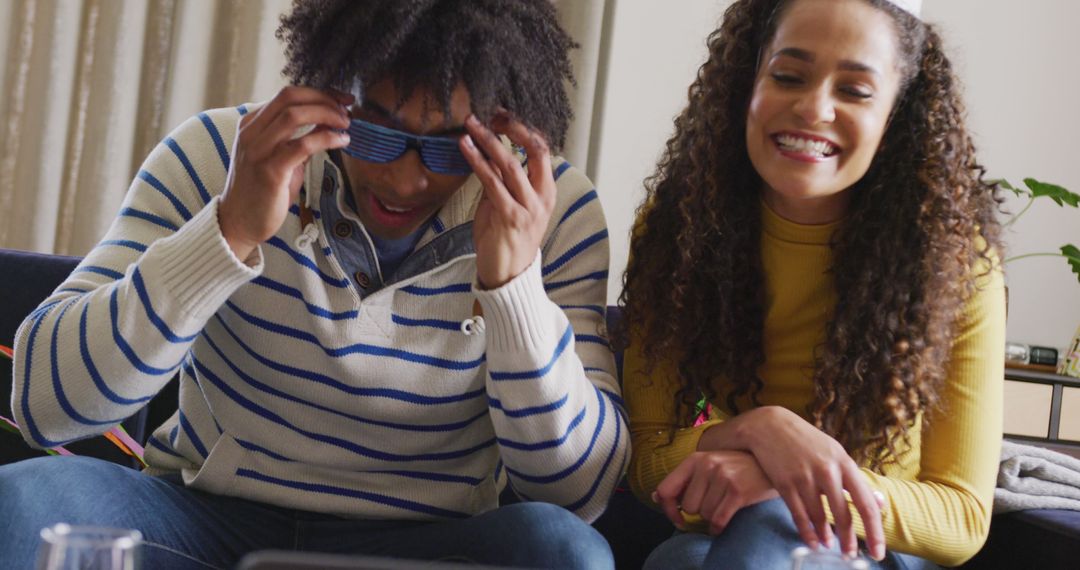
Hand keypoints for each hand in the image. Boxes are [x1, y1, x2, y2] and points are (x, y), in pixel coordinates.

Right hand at [218, 86, 353, 259]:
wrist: (239, 222)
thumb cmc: (262, 192)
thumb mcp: (278, 158)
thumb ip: (297, 140)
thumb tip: (326, 125)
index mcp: (251, 124)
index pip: (287, 95)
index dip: (318, 93)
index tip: (341, 99)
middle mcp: (251, 132)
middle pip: (290, 97)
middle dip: (324, 98)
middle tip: (346, 110)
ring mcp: (258, 150)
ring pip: (294, 115)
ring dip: (326, 115)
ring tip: (345, 125)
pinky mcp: (269, 171)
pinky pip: (302, 145)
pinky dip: (326, 138)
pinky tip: (341, 142)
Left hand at [459, 112, 555, 288]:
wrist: (508, 276)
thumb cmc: (506, 241)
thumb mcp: (508, 205)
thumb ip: (503, 182)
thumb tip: (487, 155)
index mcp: (547, 191)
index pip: (543, 150)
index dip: (524, 129)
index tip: (503, 115)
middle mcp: (543, 197)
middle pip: (535, 150)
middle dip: (513, 127)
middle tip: (490, 113)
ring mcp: (529, 207)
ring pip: (511, 163)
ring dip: (488, 140)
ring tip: (470, 124)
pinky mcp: (510, 217)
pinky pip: (492, 182)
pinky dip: (477, 161)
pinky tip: (465, 147)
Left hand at [653, 450, 778, 534]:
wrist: (771, 465)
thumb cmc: (738, 469)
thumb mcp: (709, 466)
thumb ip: (684, 479)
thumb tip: (656, 496)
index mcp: (695, 458)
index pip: (666, 489)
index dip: (668, 510)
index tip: (678, 519)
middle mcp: (707, 464)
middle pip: (688, 507)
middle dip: (699, 512)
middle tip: (713, 504)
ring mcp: (723, 476)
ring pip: (704, 514)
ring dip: (712, 517)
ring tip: (724, 505)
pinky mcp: (738, 491)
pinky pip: (718, 520)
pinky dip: (719, 528)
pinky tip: (722, 524)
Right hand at [736, 406, 884, 559]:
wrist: (769, 425)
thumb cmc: (806, 441)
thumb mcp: (834, 453)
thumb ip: (855, 479)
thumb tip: (880, 502)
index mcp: (844, 463)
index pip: (865, 503)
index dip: (874, 531)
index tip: (878, 551)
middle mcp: (826, 470)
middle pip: (843, 515)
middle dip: (848, 540)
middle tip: (851, 556)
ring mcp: (804, 477)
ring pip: (819, 517)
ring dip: (826, 537)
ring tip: (830, 547)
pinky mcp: (784, 482)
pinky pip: (799, 514)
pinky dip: (806, 532)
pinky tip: (812, 541)